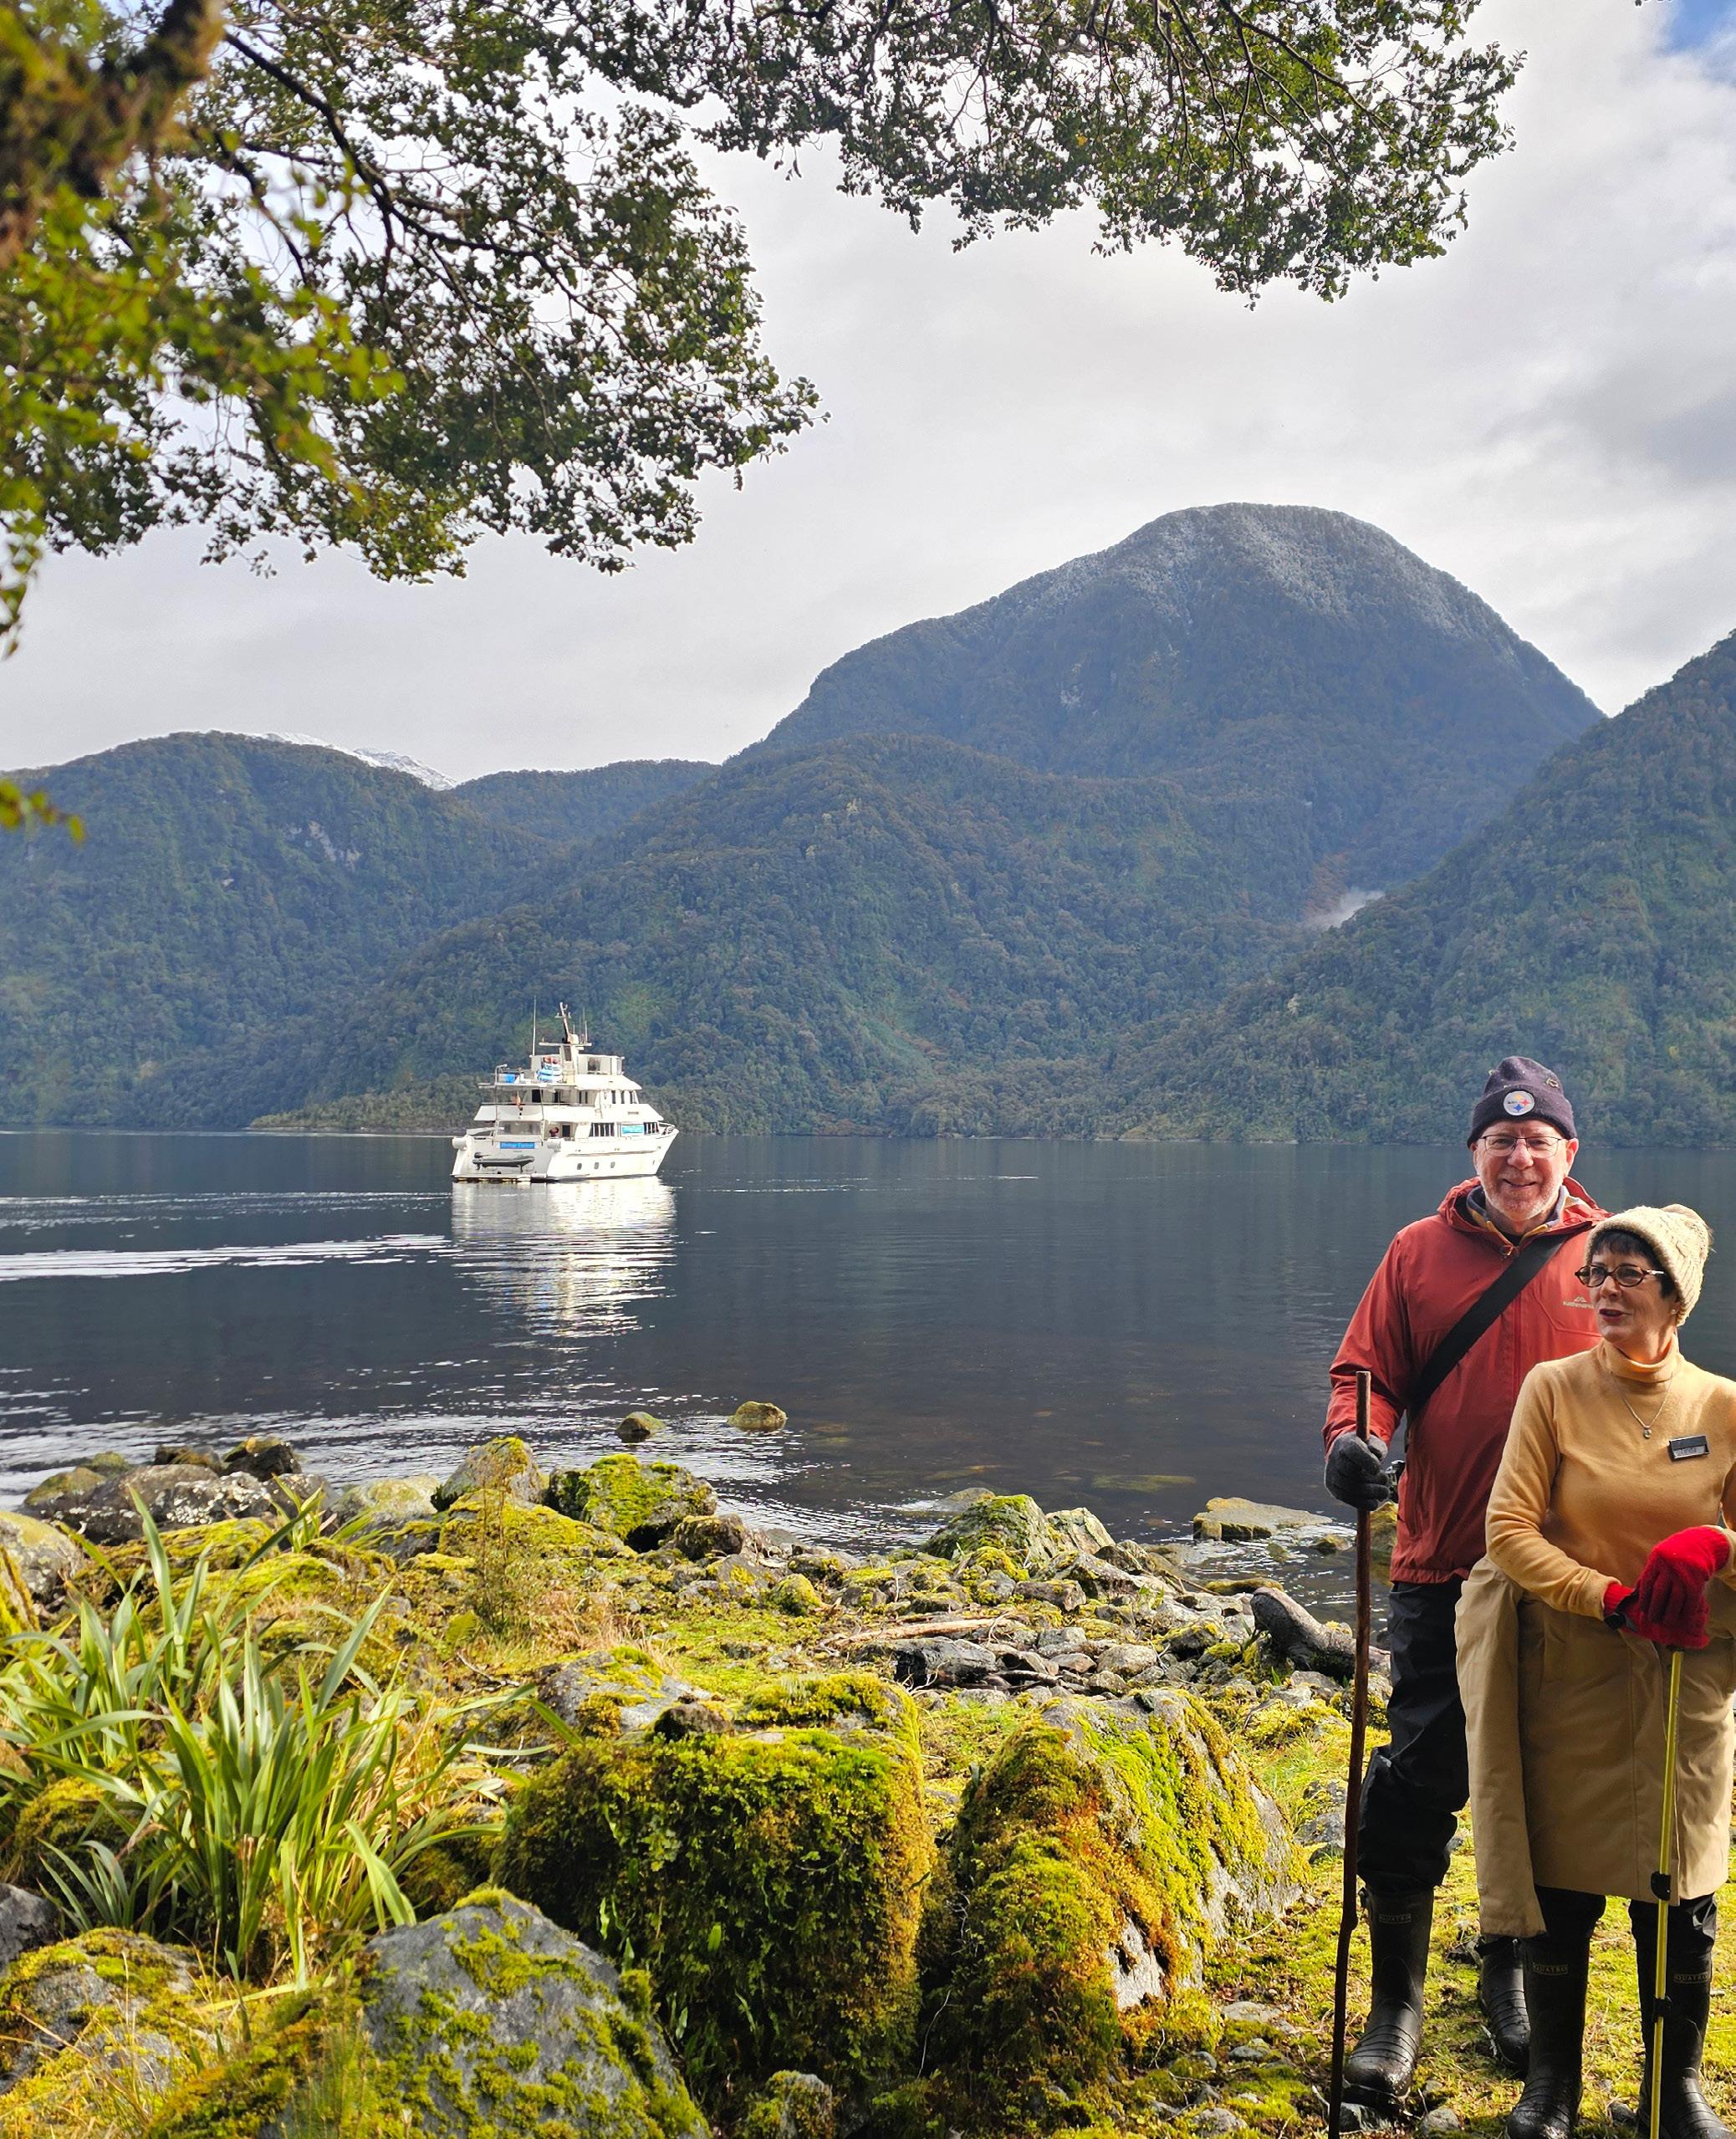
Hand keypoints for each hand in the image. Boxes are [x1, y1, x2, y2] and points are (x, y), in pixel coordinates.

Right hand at [1324, 1432, 1392, 1512]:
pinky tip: (1374, 1502)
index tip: (1377, 1469)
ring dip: (1371, 1493)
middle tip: (1385, 1480)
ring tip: (1383, 1491)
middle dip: (1372, 1480)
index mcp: (1346, 1443)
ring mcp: (1332, 1474)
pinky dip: (1363, 1503)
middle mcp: (1335, 1458)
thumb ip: (1376, 1447)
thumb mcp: (1373, 1442)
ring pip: (1350, 1488)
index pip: (1353, 1451)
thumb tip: (1376, 1454)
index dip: (1366, 1461)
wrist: (1346, 1454)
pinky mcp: (1333, 1487)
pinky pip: (1347, 1499)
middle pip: (1351, 1472)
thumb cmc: (1364, 1448)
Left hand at [1621, 1527, 1731, 1649]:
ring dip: (1671, 1613)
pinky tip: (1685, 1620)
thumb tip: (1637, 1592)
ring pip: (1675, 1598)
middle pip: (1660, 1592)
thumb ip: (1649, 1573)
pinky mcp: (1697, 1580)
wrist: (1697, 1544)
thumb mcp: (1657, 1557)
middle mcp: (1669, 1568)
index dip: (1644, 1599)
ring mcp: (1683, 1574)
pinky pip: (1691, 1599)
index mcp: (1656, 1560)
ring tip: (1666, 1623)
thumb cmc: (1672, 1553)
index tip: (1643, 1610)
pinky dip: (1688, 1611)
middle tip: (1653, 1620)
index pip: (1647, 1583)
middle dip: (1655, 1609)